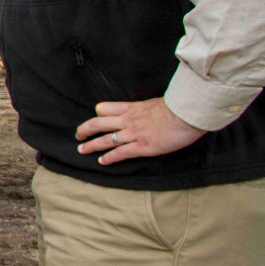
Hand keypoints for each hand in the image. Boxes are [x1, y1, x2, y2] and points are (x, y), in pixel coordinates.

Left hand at [76, 98, 206, 165]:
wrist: (187, 114)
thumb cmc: (178, 107)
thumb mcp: (156, 103)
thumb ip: (146, 110)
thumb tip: (148, 113)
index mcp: (132, 108)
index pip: (106, 109)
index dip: (98, 114)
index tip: (95, 118)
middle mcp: (128, 121)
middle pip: (98, 124)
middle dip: (85, 130)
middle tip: (78, 135)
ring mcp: (133, 134)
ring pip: (105, 140)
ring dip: (91, 145)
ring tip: (81, 150)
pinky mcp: (142, 146)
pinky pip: (120, 153)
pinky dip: (109, 158)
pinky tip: (102, 161)